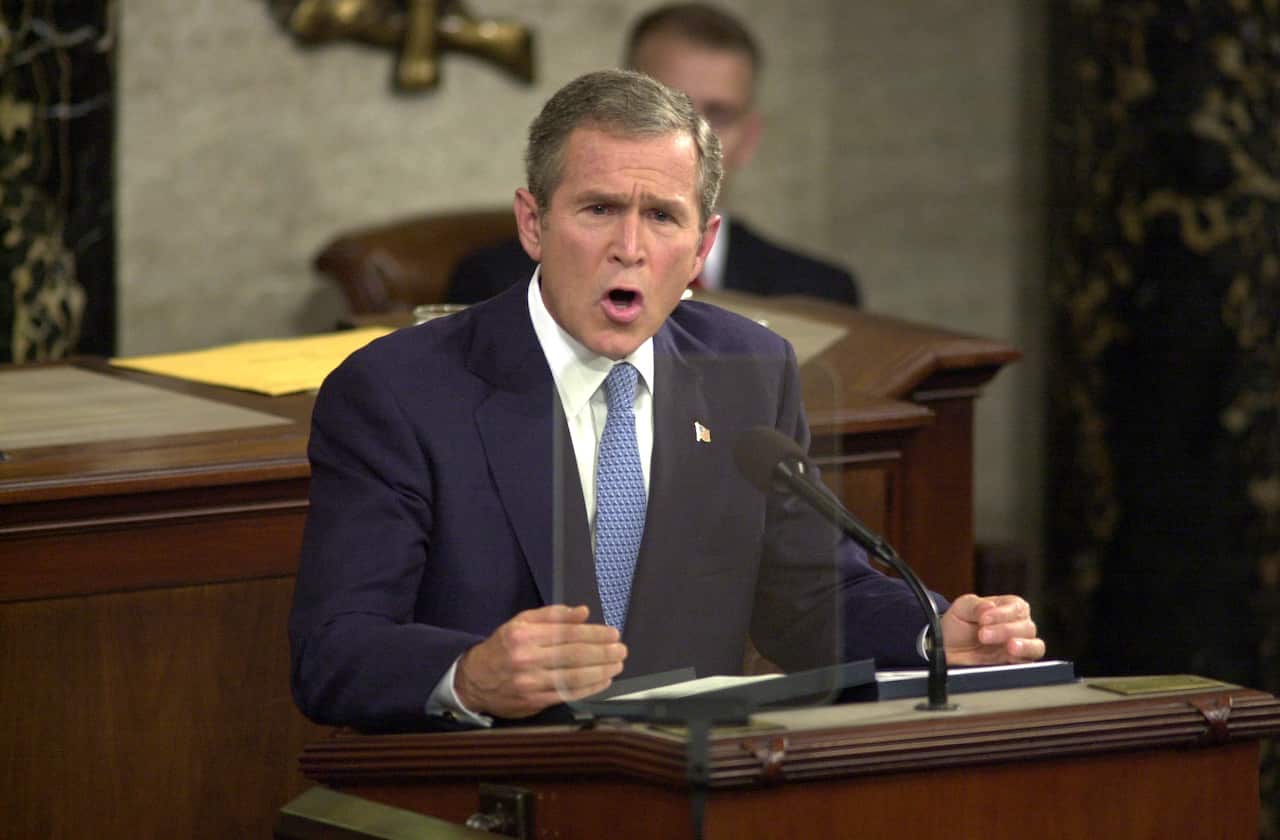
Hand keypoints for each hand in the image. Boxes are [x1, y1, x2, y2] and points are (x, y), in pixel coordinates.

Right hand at [454, 604, 626, 717]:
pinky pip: (567, 694)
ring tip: (617, 665)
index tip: (613, 634)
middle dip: (603, 652)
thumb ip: (553, 616)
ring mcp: (531, 682)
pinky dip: (589, 688)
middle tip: (621, 650)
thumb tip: (583, 613)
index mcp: (524, 635)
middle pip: (574, 655)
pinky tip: (603, 681)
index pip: (567, 633)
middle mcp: (527, 658)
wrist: (474, 680)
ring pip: (573, 676)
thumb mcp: (521, 622)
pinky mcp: (534, 702)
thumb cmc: (502, 648)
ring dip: (601, 671)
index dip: (595, 634)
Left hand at [940, 594, 1044, 664]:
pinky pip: (1028, 664)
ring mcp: (1020, 648)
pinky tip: (1009, 659)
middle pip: (1026, 627)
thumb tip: (989, 606)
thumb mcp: (961, 609)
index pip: (1016, 607)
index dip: (1002, 613)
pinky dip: (1023, 661)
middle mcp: (1018, 627)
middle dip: (1005, 630)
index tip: (983, 619)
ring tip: (1010, 647)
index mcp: (1008, 608)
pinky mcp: (1016, 666)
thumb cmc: (958, 625)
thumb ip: (974, 605)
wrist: (947, 650)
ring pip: (1036, 646)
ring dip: (1024, 646)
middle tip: (982, 635)